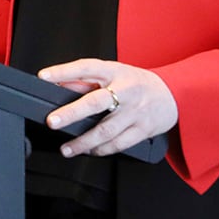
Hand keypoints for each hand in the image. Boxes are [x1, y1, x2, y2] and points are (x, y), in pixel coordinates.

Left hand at [39, 58, 177, 157]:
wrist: (174, 94)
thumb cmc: (136, 83)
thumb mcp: (113, 73)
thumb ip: (85, 79)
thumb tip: (57, 84)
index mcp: (115, 72)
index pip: (86, 67)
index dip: (64, 71)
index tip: (44, 76)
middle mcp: (125, 91)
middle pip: (95, 102)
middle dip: (71, 113)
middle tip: (52, 121)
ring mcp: (135, 112)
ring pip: (106, 130)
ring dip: (83, 142)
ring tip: (66, 149)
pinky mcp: (143, 130)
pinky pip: (119, 143)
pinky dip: (102, 149)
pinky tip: (89, 151)